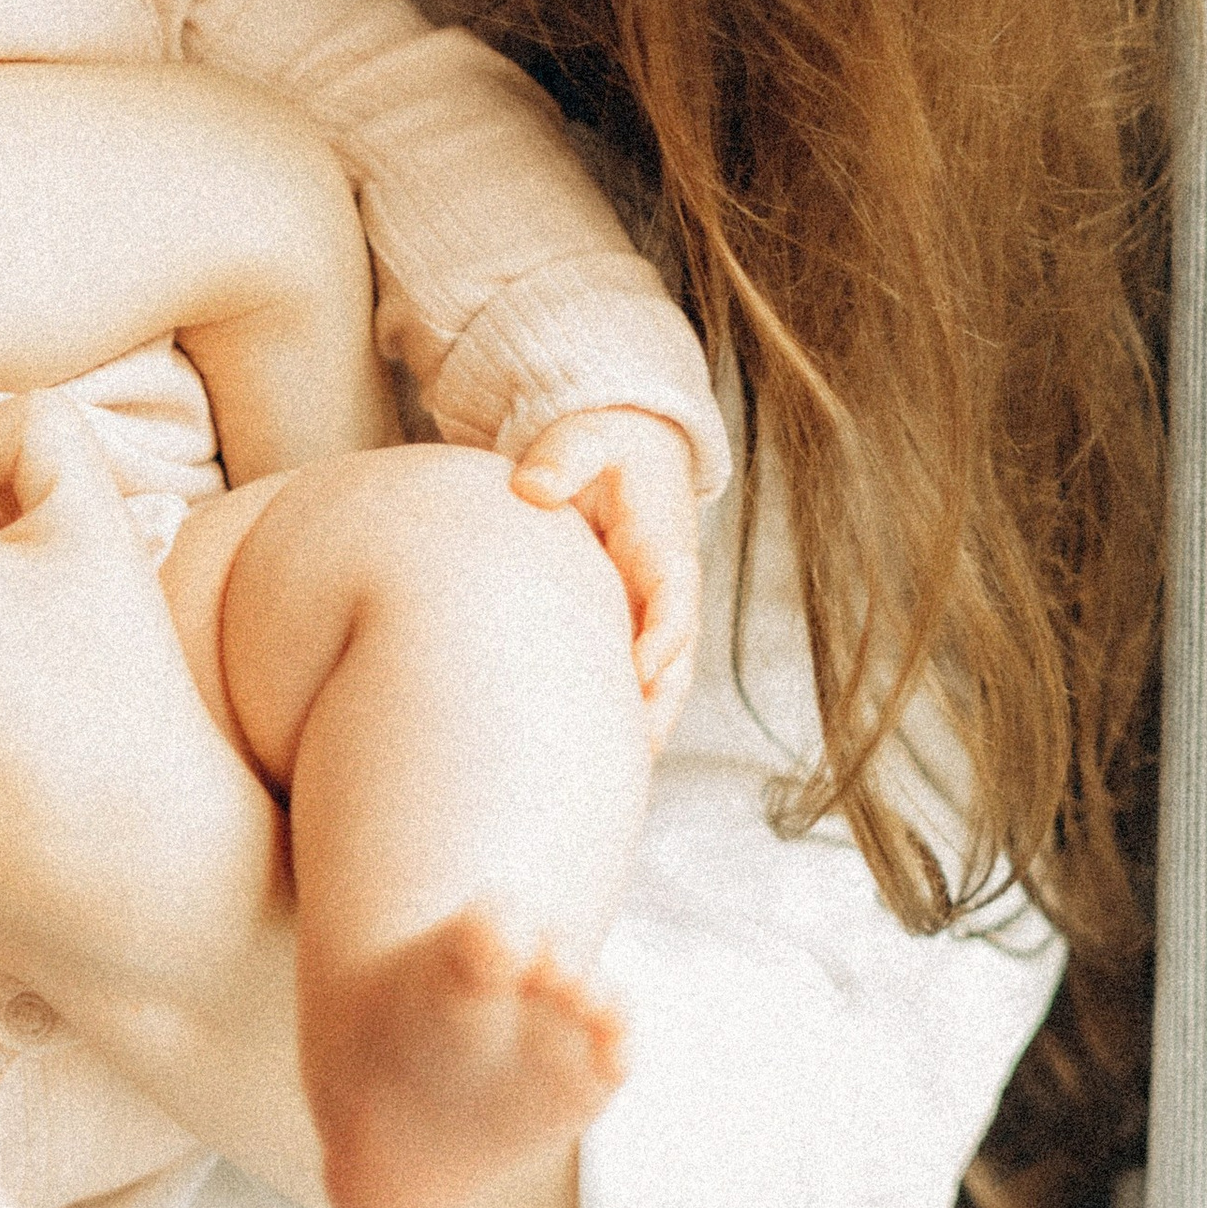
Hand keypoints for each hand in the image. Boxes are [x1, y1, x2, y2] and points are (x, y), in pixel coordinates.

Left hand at [510, 406, 701, 734]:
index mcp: (662, 547)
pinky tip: (582, 754)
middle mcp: (664, 590)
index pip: (675, 601)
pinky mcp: (627, 626)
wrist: (621, 449)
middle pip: (675, 660)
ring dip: (642, 723)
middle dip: (658, 706)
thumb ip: (565, 457)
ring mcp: (649, 614)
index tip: (639, 673)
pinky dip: (618, 714)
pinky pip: (630, 678)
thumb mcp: (589, 436)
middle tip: (632, 751)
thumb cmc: (604, 444)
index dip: (663, 640)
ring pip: (658, 681)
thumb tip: (531, 488)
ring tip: (611, 772)